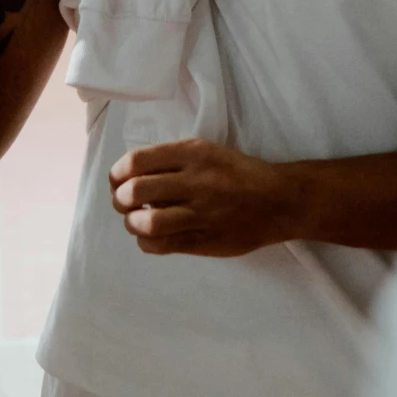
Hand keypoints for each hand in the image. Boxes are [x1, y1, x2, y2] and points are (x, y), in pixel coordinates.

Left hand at [109, 140, 299, 257]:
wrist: (279, 201)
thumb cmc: (238, 173)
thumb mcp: (207, 151)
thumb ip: (172, 159)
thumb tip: (129, 174)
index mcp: (194, 154)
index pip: (138, 160)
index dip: (118, 173)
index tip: (118, 179)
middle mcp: (196, 181)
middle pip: (137, 191)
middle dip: (120, 199)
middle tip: (123, 202)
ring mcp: (202, 213)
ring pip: (148, 222)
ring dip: (132, 223)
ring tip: (136, 220)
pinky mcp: (206, 241)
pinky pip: (162, 245)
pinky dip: (146, 242)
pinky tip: (150, 236)